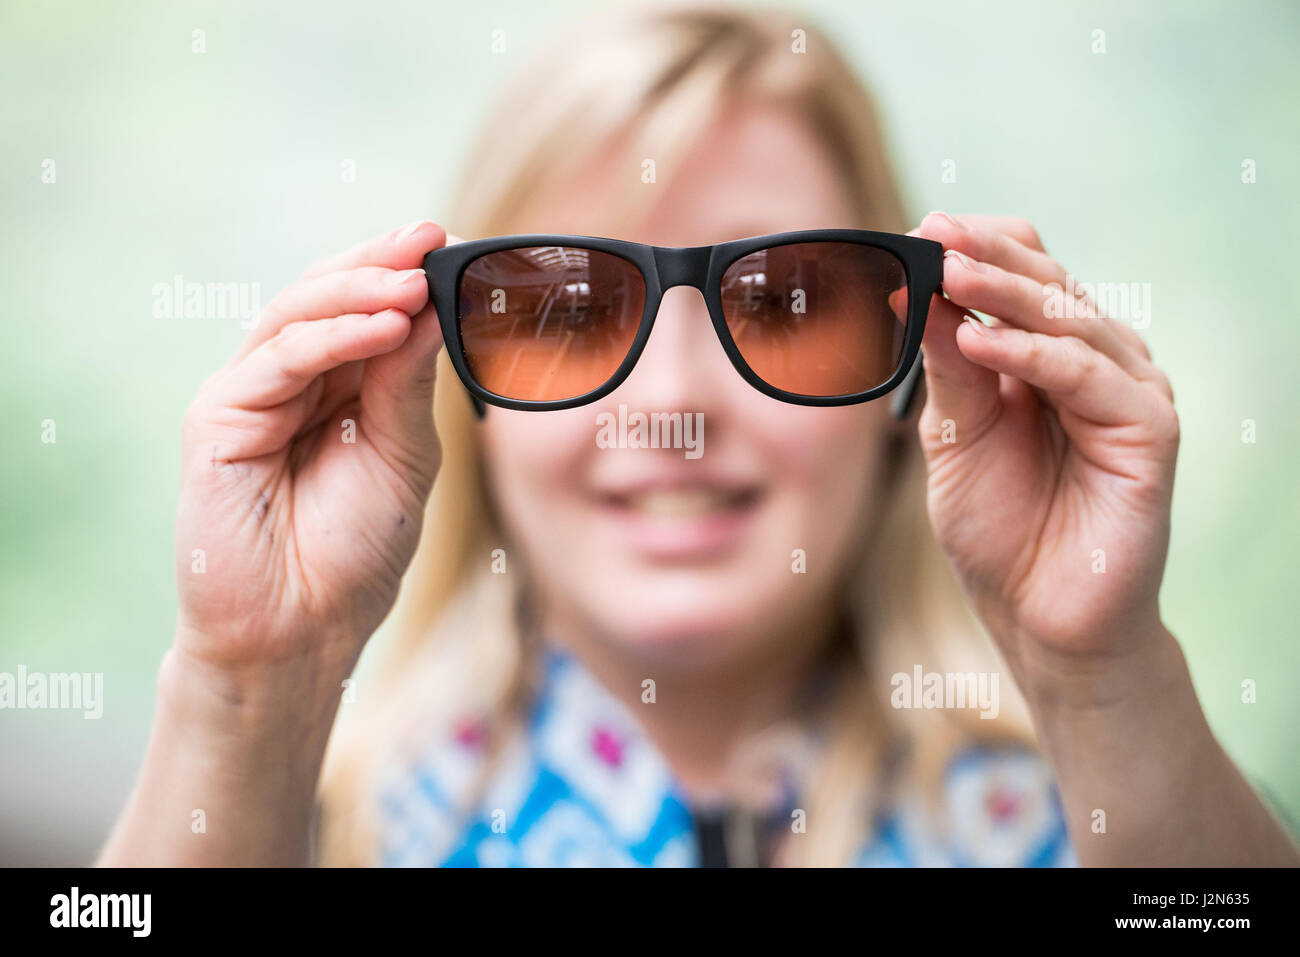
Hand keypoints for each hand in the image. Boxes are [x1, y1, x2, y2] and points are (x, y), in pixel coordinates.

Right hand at [174, 221, 449, 673]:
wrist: (304, 629)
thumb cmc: (354, 552)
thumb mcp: (403, 455)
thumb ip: (408, 383)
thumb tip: (429, 305)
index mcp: (336, 388)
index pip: (364, 309)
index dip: (401, 271)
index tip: (451, 242)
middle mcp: (290, 382)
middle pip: (327, 296)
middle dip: (380, 263)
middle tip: (430, 238)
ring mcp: (251, 395)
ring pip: (298, 315)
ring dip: (361, 290)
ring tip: (415, 281)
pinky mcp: (218, 417)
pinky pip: (278, 360)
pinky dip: (332, 337)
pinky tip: (385, 325)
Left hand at [909, 212, 1178, 696]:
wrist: (1039, 618)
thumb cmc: (1001, 530)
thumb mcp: (955, 437)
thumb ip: (947, 367)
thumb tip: (917, 290)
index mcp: (1048, 358)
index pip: (1023, 278)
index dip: (977, 252)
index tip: (920, 230)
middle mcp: (1093, 364)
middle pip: (1047, 285)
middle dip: (984, 258)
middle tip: (933, 234)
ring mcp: (1125, 391)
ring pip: (1068, 318)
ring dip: (1003, 293)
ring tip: (946, 275)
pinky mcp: (1148, 429)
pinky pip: (1088, 374)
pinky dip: (1034, 353)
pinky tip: (981, 341)